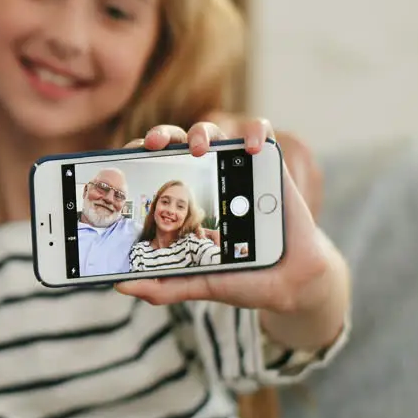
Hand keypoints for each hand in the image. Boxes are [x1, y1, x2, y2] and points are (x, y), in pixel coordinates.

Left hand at [117, 120, 338, 315]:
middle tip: (153, 144)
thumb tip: (122, 286)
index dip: (138, 153)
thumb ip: (165, 285)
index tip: (126, 155)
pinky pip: (261, 133)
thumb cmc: (244, 277)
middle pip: (178, 141)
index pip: (156, 165)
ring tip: (200, 150)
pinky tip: (251, 148)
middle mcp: (207, 177)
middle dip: (162, 134)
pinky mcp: (269, 164)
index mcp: (185, 199)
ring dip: (202, 132)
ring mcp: (238, 168)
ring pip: (214, 131)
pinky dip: (254, 132)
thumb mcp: (201, 282)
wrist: (295, 281)